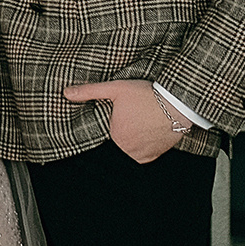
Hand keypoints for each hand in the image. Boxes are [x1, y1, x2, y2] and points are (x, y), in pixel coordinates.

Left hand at [65, 77, 181, 162]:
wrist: (178, 104)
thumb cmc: (147, 96)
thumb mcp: (116, 88)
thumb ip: (90, 91)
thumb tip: (66, 93)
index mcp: (115, 137)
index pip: (101, 139)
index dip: (102, 131)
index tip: (107, 123)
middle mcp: (128, 151)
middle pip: (115, 147)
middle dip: (115, 137)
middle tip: (122, 123)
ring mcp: (143, 155)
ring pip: (126, 153)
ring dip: (126, 144)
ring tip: (130, 128)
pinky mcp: (155, 155)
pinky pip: (141, 156)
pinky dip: (139, 148)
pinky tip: (139, 135)